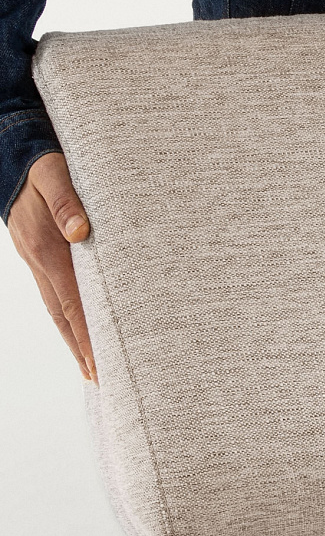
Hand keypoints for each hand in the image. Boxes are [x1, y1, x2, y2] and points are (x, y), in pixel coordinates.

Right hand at [7, 151, 96, 382]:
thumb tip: (81, 232)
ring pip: (57, 309)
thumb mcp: (55, 174)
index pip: (71, 302)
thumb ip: (68, 201)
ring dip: (74, 339)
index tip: (100, 362)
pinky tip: (79, 330)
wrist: (12, 156)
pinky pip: (55, 294)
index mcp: (46, 248)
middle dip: (81, 349)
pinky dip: (67, 317)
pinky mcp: (40, 257)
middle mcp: (39, 261)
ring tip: (91, 367)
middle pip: (62, 316)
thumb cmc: (40, 164)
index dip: (87, 334)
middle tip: (100, 379)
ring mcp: (37, 261)